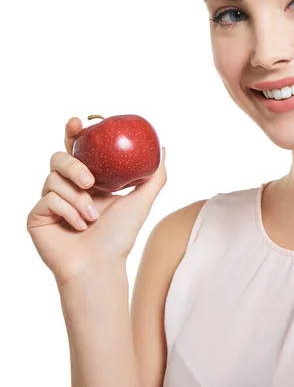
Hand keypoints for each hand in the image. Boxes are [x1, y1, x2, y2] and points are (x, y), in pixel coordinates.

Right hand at [26, 117, 166, 287]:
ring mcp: (50, 200)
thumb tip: (163, 148)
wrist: (100, 265)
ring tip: (93, 216)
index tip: (78, 121)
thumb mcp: (142, 200)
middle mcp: (68, 186)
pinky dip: (68, 211)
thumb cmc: (120, 235)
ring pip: (53, 178)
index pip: (77, 148)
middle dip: (74, 165)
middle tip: (90, 181)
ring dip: (78, 198)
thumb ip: (154, 174)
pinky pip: (48, 199)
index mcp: (89, 178)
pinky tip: (79, 226)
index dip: (73, 131)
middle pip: (59, 157)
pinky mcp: (37, 215)